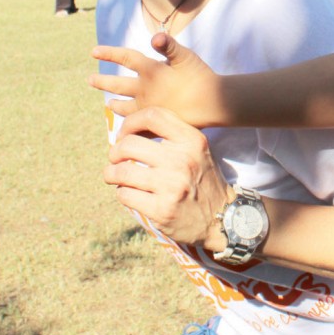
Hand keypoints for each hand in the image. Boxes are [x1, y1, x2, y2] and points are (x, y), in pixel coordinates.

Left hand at [90, 35, 220, 126]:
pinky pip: (138, 126)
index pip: (126, 58)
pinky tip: (126, 130)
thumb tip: (154, 36)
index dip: (109, 53)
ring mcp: (151, 108)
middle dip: (103, 82)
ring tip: (108, 104)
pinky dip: (130, 127)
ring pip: (126, 107)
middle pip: (119, 85)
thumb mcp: (186, 56)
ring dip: (115, 105)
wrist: (213, 104)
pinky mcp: (158, 122)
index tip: (93, 51)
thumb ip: (169, 45)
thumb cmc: (200, 77)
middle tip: (89, 80)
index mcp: (152, 71)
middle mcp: (146, 90)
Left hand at [105, 107, 229, 248]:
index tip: (124, 134)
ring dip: (111, 174)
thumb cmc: (202, 179)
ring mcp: (172, 186)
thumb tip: (129, 129)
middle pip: (128, 144)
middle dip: (114, 152)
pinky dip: (122, 193)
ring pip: (120, 172)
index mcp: (192, 140)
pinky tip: (130, 194)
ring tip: (113, 176)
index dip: (130, 122)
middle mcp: (182, 160)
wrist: (222, 218)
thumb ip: (171, 135)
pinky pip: (124, 195)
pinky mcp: (162, 210)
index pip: (153, 116)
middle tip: (115, 159)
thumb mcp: (197, 150)